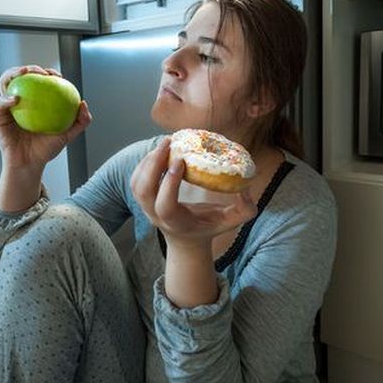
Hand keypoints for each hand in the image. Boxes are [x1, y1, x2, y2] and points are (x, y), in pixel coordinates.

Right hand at [0, 65, 91, 170]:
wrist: (30, 164)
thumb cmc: (46, 150)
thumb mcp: (67, 135)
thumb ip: (80, 122)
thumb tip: (83, 103)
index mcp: (35, 102)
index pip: (40, 81)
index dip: (47, 73)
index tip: (57, 75)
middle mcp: (20, 101)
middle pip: (21, 77)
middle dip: (28, 68)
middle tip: (39, 72)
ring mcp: (7, 107)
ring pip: (6, 83)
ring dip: (13, 73)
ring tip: (24, 74)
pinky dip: (5, 99)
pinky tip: (15, 99)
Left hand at [130, 137, 257, 248]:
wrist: (186, 239)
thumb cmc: (209, 226)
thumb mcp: (230, 222)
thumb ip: (245, 209)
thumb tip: (246, 189)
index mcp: (176, 222)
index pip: (165, 206)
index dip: (169, 183)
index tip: (180, 161)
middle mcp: (156, 216)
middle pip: (144, 191)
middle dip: (153, 164)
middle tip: (169, 142)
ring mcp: (146, 208)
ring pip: (137, 183)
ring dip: (148, 161)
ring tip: (165, 143)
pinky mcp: (142, 198)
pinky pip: (136, 179)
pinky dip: (144, 162)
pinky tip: (159, 151)